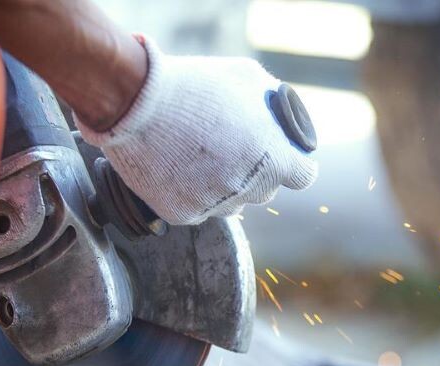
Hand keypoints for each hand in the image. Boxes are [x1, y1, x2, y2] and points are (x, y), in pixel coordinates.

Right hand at [76, 38, 317, 224]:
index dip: (294, 164)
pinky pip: (198, 208)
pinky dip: (192, 192)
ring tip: (200, 154)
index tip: (285, 158)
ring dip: (226, 185)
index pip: (303, 176)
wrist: (136, 102)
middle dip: (256, 172)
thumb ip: (272, 102)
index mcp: (273, 159)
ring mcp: (215, 205)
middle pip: (265, 191)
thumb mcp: (247, 78)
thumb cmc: (195, 86)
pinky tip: (178, 166)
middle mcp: (248, 189)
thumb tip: (280, 113)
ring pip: (232, 203)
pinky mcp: (183, 214)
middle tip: (232, 147)